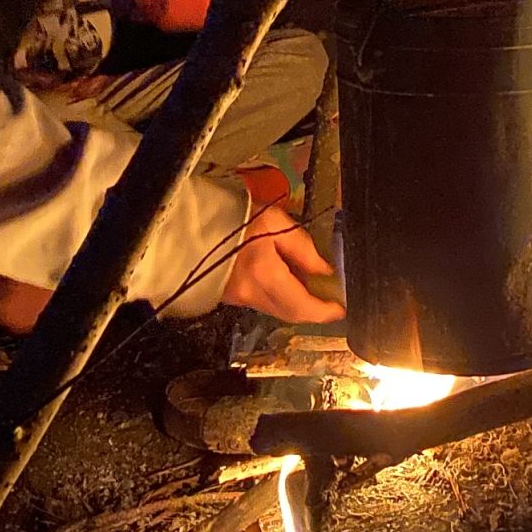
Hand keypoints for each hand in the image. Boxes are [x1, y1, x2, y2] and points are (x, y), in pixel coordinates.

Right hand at [222, 202, 342, 322]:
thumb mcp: (274, 221)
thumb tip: (323, 270)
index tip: (340, 309)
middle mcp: (252, 294)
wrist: (192, 224)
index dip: (323, 311)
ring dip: (297, 306)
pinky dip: (280, 299)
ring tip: (312, 291)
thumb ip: (301, 247)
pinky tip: (288, 285)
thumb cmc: (235, 217)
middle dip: (313, 312)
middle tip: (330, 304)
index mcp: (265, 274)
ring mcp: (239, 298)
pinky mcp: (230, 297)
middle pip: (290, 314)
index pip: (301, 305)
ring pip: (277, 311)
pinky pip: (263, 304)